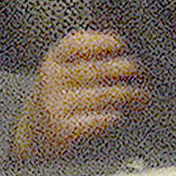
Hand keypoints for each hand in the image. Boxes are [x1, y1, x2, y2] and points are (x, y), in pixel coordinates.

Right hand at [12, 29, 148, 160]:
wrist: (34, 135)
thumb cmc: (58, 98)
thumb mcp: (62, 71)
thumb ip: (86, 54)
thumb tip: (119, 39)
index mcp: (53, 60)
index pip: (75, 43)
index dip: (101, 41)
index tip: (120, 44)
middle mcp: (51, 80)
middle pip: (96, 69)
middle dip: (124, 68)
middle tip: (139, 70)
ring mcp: (56, 105)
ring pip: (101, 95)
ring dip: (127, 94)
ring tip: (141, 95)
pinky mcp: (62, 129)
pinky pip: (96, 119)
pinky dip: (113, 116)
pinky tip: (120, 115)